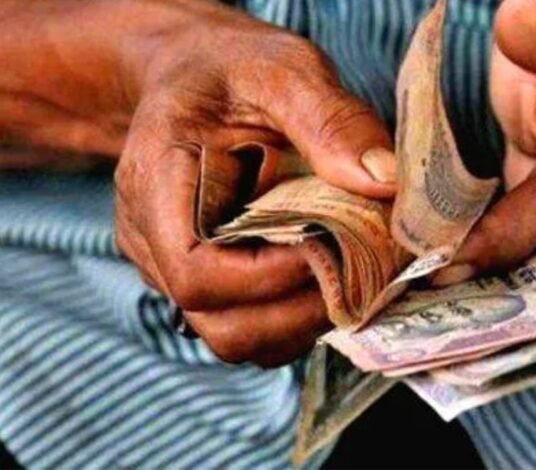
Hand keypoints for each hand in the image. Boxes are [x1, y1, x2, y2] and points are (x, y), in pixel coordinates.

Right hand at [114, 1, 395, 365]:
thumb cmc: (232, 70)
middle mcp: (152, 237)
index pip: (195, 271)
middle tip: (359, 275)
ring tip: (351, 280)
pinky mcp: (205, 275)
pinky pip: (247, 322)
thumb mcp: (284, 69)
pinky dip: (294, 317)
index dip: (270, 278)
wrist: (198, 78)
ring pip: (236, 335)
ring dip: (301, 322)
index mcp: (156, 181)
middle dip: (297, 311)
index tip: (332, 247)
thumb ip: (330, 120)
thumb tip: (384, 183)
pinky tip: (330, 280)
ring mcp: (172, 264)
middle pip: (217, 322)